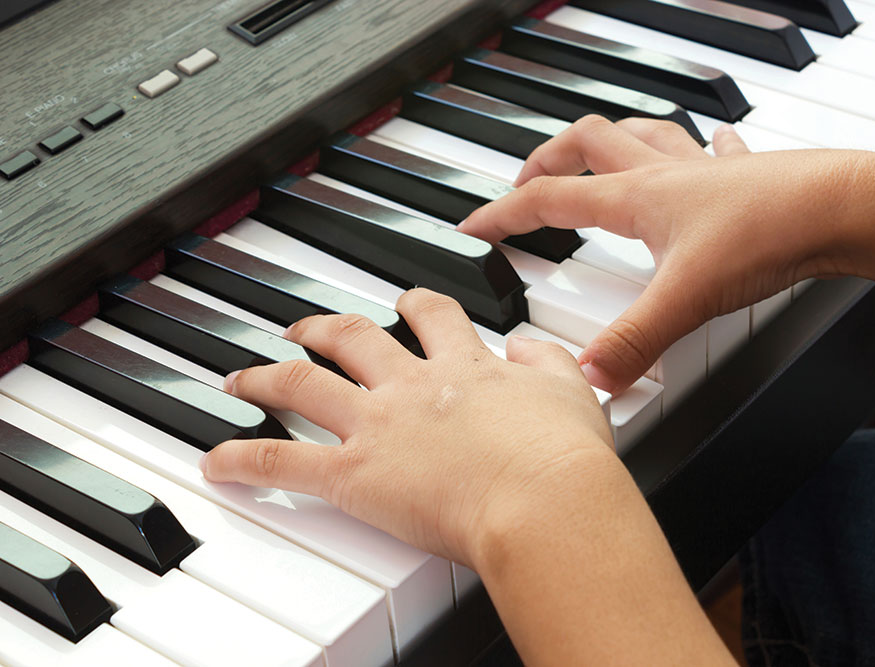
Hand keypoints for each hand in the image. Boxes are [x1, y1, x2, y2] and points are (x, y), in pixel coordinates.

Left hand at [201, 288, 614, 567]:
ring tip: (243, 376)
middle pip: (352, 337)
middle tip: (304, 327)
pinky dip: (243, 458)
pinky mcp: (354, 474)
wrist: (545, 499)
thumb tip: (528, 347)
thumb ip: (546, 362)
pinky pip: (283, 459)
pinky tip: (216, 462)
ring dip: (266, 377)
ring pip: (304, 384)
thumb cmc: (564, 457)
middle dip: (323, 328)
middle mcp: (413, 385)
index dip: (415, 303)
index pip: (432, 316)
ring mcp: (378, 425)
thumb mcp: (572, 391)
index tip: (407, 302)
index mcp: (464, 365)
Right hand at [458, 116, 861, 393]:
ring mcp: (702, 170)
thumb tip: (589, 379)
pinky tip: (707, 146)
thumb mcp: (687, 300)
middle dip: (547, 159)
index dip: (503, 214)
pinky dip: (696, 144)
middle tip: (527, 179)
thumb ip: (634, 343)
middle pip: (585, 146)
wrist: (842, 208)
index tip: (473, 225)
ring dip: (607, 139)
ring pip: (639, 134)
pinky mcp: (742, 175)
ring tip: (593, 151)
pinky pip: (709, 146)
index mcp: (636, 198)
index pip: (549, 201)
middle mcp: (662, 174)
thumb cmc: (769, 233)